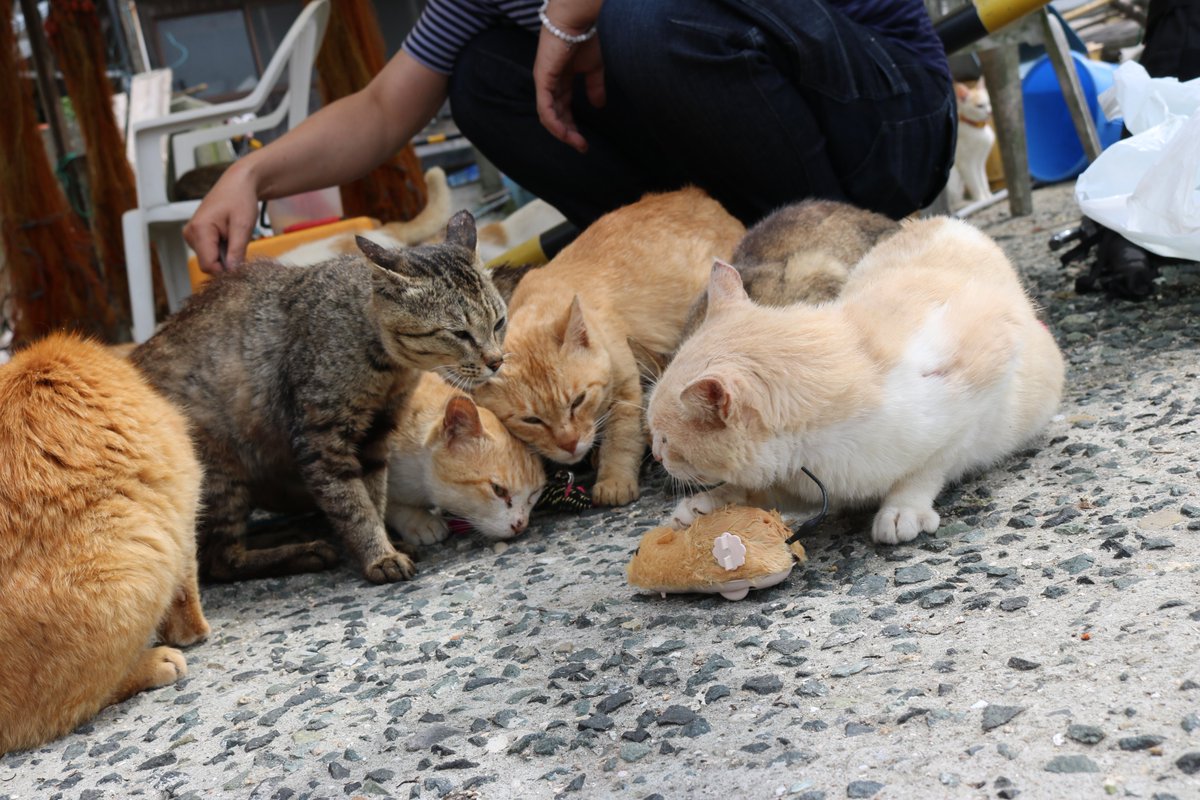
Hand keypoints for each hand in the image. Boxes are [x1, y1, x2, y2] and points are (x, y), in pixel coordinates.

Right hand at [183, 163, 259, 273]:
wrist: (237, 184)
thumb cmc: (240, 199)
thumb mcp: (243, 226)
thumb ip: (236, 251)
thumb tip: (232, 272)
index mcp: (199, 229)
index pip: (208, 265)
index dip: (226, 270)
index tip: (242, 264)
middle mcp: (190, 233)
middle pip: (208, 264)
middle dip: (226, 261)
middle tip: (239, 244)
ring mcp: (191, 235)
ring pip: (209, 259)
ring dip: (225, 255)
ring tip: (233, 236)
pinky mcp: (196, 236)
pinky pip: (209, 252)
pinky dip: (222, 249)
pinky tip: (228, 236)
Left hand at [533, 27, 604, 152]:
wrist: (577, 21)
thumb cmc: (584, 38)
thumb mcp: (593, 68)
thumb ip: (594, 87)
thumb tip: (599, 105)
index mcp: (559, 81)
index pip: (563, 109)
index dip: (573, 126)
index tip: (585, 141)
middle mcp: (548, 84)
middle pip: (555, 116)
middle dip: (568, 134)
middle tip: (581, 147)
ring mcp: (543, 83)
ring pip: (549, 117)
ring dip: (563, 133)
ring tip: (577, 143)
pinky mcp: (542, 81)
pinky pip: (545, 109)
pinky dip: (555, 123)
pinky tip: (565, 134)